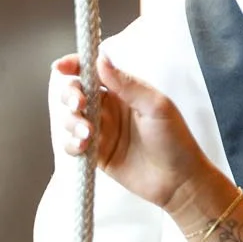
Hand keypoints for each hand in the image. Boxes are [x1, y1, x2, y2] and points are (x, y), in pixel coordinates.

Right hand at [54, 52, 205, 210]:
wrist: (180, 181)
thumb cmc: (176, 141)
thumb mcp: (156, 107)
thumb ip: (128, 84)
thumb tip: (102, 60)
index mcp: (124, 92)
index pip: (94, 72)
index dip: (75, 66)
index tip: (62, 68)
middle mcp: (110, 109)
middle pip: (76, 93)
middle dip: (70, 95)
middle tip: (78, 104)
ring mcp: (102, 132)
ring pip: (72, 119)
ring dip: (72, 122)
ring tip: (88, 133)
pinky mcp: (97, 154)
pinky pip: (73, 145)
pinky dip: (72, 144)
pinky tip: (83, 147)